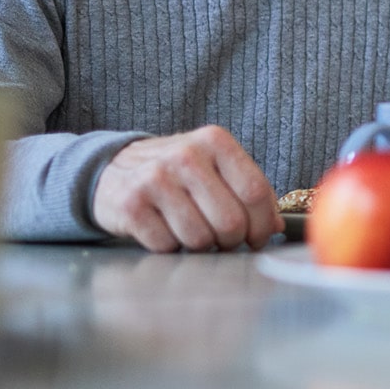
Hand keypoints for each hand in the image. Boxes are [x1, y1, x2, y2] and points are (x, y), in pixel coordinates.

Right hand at [91, 126, 283, 251]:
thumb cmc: (176, 173)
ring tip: (193, 231)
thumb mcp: (214, 166)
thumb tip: (277, 225)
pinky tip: (165, 230)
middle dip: (232, 240)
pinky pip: (167, 246)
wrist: (112, 169)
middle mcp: (185, 155)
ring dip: (201, 245)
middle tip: (225, 240)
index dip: (263, 224)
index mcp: (214, 141)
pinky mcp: (131, 205)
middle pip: (230, 220)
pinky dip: (171, 247)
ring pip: (200, 238)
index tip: (260, 237)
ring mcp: (155, 179)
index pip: (254, 191)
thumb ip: (248, 189)